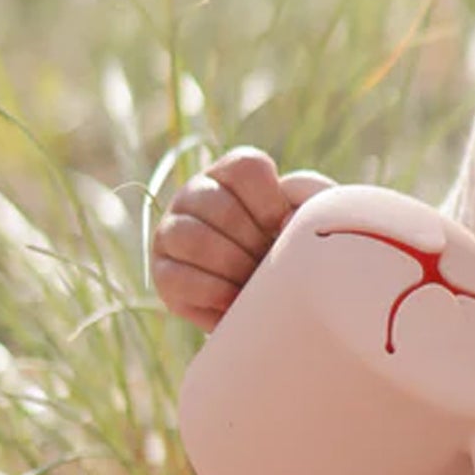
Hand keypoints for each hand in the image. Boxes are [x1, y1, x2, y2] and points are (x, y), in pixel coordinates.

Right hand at [150, 148, 333, 329]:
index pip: (245, 168)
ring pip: (193, 238)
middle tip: (269, 263)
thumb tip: (285, 217)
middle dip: (254, 243)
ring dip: (233, 267)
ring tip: (253, 283)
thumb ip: (309, 200)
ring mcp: (173, 231)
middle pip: (219, 206)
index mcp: (232, 173)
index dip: (270, 203)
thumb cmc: (297, 256)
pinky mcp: (164, 272)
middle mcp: (196, 194)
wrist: (278, 306)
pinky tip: (235, 300)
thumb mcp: (310, 223)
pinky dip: (214, 293)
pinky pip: (179, 277)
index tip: (283, 229)